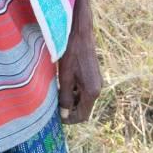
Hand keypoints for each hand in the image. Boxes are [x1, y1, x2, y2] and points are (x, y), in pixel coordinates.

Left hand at [57, 0, 102, 124]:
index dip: (70, 119)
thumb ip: (65, 97)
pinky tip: (63, 84)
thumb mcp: (65, 76)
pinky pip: (84, 90)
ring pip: (83, 99)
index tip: (57, 117)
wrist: (80, 33)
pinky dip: (74, 91)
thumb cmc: (71, 53)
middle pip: (84, 108)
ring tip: (57, 93)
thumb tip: (64, 115)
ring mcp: (96, 81)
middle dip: (70, 110)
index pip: (83, 116)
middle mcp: (97, 88)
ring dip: (71, 100)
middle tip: (54, 106)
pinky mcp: (93, 75)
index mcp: (92, 91)